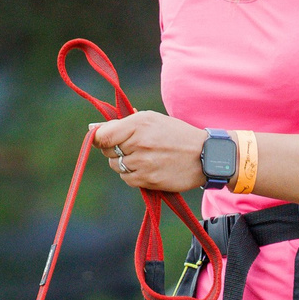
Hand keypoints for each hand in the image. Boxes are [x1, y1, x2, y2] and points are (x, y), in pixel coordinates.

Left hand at [90, 111, 204, 192]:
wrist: (204, 156)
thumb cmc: (176, 135)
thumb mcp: (152, 119)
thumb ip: (123, 123)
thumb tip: (93, 129)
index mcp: (138, 124)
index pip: (102, 136)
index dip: (99, 138)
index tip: (104, 139)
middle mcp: (139, 143)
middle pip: (107, 151)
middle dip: (115, 149)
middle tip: (133, 146)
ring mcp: (143, 163)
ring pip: (117, 166)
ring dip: (124, 163)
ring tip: (144, 157)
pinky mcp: (148, 180)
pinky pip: (127, 179)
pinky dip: (133, 175)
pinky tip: (148, 168)